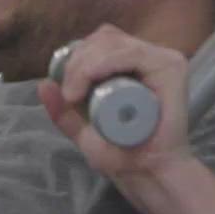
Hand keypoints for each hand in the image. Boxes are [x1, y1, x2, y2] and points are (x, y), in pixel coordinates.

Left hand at [38, 23, 191, 186]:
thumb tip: (43, 84)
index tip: (64, 89)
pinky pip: (132, 53)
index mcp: (131, 66)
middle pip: (104, 37)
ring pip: (113, 43)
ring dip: (85, 65)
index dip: (76, 56)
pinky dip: (104, 62)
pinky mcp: (171, 68)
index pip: (99, 42)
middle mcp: (148, 57)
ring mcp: (161, 60)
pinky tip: (89, 81)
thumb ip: (64, 114)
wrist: (149, 176)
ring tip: (74, 95)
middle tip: (68, 96)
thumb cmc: (123, 156)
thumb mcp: (84, 133)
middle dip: (76, 62)